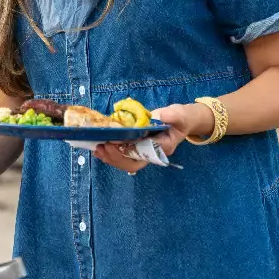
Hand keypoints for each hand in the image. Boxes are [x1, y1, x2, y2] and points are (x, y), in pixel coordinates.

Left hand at [94, 103, 211, 173]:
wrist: (180, 121)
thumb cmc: (180, 119)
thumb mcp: (179, 115)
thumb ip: (172, 116)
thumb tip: (161, 116)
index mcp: (162, 148)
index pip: (143, 154)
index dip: (128, 151)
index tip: (116, 143)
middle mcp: (151, 153)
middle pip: (132, 163)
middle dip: (116, 157)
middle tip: (102, 147)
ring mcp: (143, 152)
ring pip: (125, 162)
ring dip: (110, 157)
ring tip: (97, 149)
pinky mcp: (136, 147)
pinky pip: (122, 155)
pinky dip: (110, 153)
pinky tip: (99, 148)